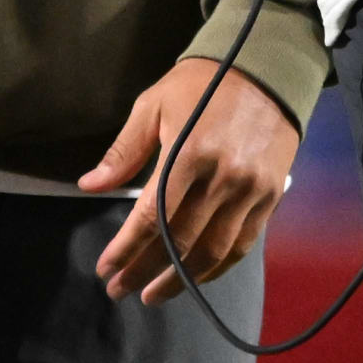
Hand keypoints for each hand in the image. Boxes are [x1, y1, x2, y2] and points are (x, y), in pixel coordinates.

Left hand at [81, 58, 298, 305]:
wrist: (267, 67)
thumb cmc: (203, 84)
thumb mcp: (155, 105)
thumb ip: (125, 151)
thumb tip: (91, 186)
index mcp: (188, 154)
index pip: (152, 217)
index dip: (125, 249)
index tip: (105, 269)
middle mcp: (222, 178)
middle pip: (178, 241)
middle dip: (144, 271)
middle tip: (119, 290)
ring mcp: (250, 190)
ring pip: (212, 252)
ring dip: (180, 280)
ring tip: (153, 294)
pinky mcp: (270, 195)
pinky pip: (242, 244)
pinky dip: (217, 268)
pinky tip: (195, 278)